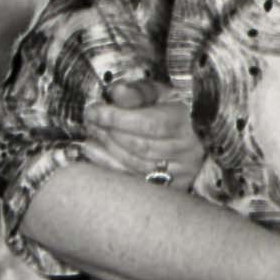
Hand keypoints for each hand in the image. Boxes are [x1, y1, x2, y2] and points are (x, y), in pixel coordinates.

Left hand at [85, 77, 204, 185]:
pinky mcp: (166, 188)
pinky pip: (132, 179)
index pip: (151, 124)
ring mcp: (178, 174)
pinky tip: (93, 149)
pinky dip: (108, 164)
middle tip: (90, 118)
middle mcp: (187, 152)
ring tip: (93, 130)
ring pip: (135, 164)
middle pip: (141, 146)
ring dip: (107, 147)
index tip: (95, 110)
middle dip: (109, 132)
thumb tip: (117, 92)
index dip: (118, 118)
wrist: (189, 138)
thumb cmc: (168, 111)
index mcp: (186, 123)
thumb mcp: (157, 93)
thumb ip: (137, 91)